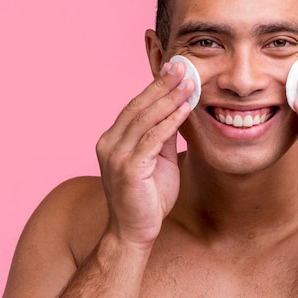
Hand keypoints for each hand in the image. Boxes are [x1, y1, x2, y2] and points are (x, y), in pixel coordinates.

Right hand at [95, 61, 193, 247]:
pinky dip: (170, 121)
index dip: (156, 87)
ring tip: (188, 81)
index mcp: (114, 139)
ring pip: (145, 118)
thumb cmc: (147, 198)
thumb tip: (178, 110)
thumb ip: (163, 137)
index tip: (174, 69)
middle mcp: (110, 143)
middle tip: (182, 65)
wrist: (134, 232)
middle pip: (138, 106)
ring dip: (169, 98)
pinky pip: (152, 138)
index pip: (136, 106)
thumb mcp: (158, 160)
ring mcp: (116, 155)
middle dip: (162, 84)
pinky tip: (185, 108)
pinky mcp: (128, 168)